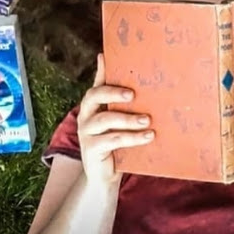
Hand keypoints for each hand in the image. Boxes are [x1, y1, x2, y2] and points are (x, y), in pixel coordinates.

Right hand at [77, 53, 154, 185]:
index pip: (97, 83)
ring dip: (129, 120)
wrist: (103, 176)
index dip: (101, 71)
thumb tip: (128, 74)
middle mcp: (85, 115)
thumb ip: (123, 100)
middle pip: (94, 96)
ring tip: (147, 121)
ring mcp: (86, 132)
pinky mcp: (91, 149)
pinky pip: (113, 140)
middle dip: (113, 92)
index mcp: (92, 104)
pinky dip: (132, 138)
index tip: (105, 57)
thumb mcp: (119, 120)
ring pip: (106, 120)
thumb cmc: (114, 141)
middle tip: (132, 94)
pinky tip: (148, 136)